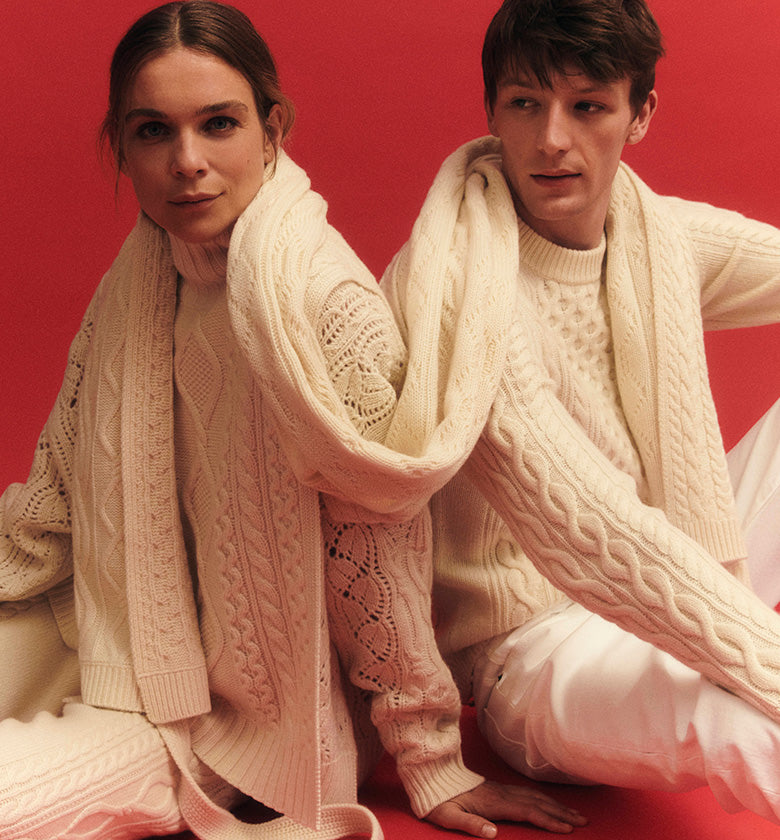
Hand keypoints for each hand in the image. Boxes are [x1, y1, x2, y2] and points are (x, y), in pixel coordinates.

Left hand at [425, 780, 587, 837]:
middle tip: (583, 821)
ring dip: (556, 805)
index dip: (548, 820)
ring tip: (574, 813)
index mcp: (494, 803)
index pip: (528, 812)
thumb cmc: (440, 801)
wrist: (433, 777)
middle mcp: (502, 794)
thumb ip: (471, 824)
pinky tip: (550, 803)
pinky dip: (543, 799)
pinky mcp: (499, 789)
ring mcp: (501, 790)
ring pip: (534, 797)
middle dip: (561, 812)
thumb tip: (493, 834)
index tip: (567, 829)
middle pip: (537, 803)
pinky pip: (527, 793)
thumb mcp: (449, 817)